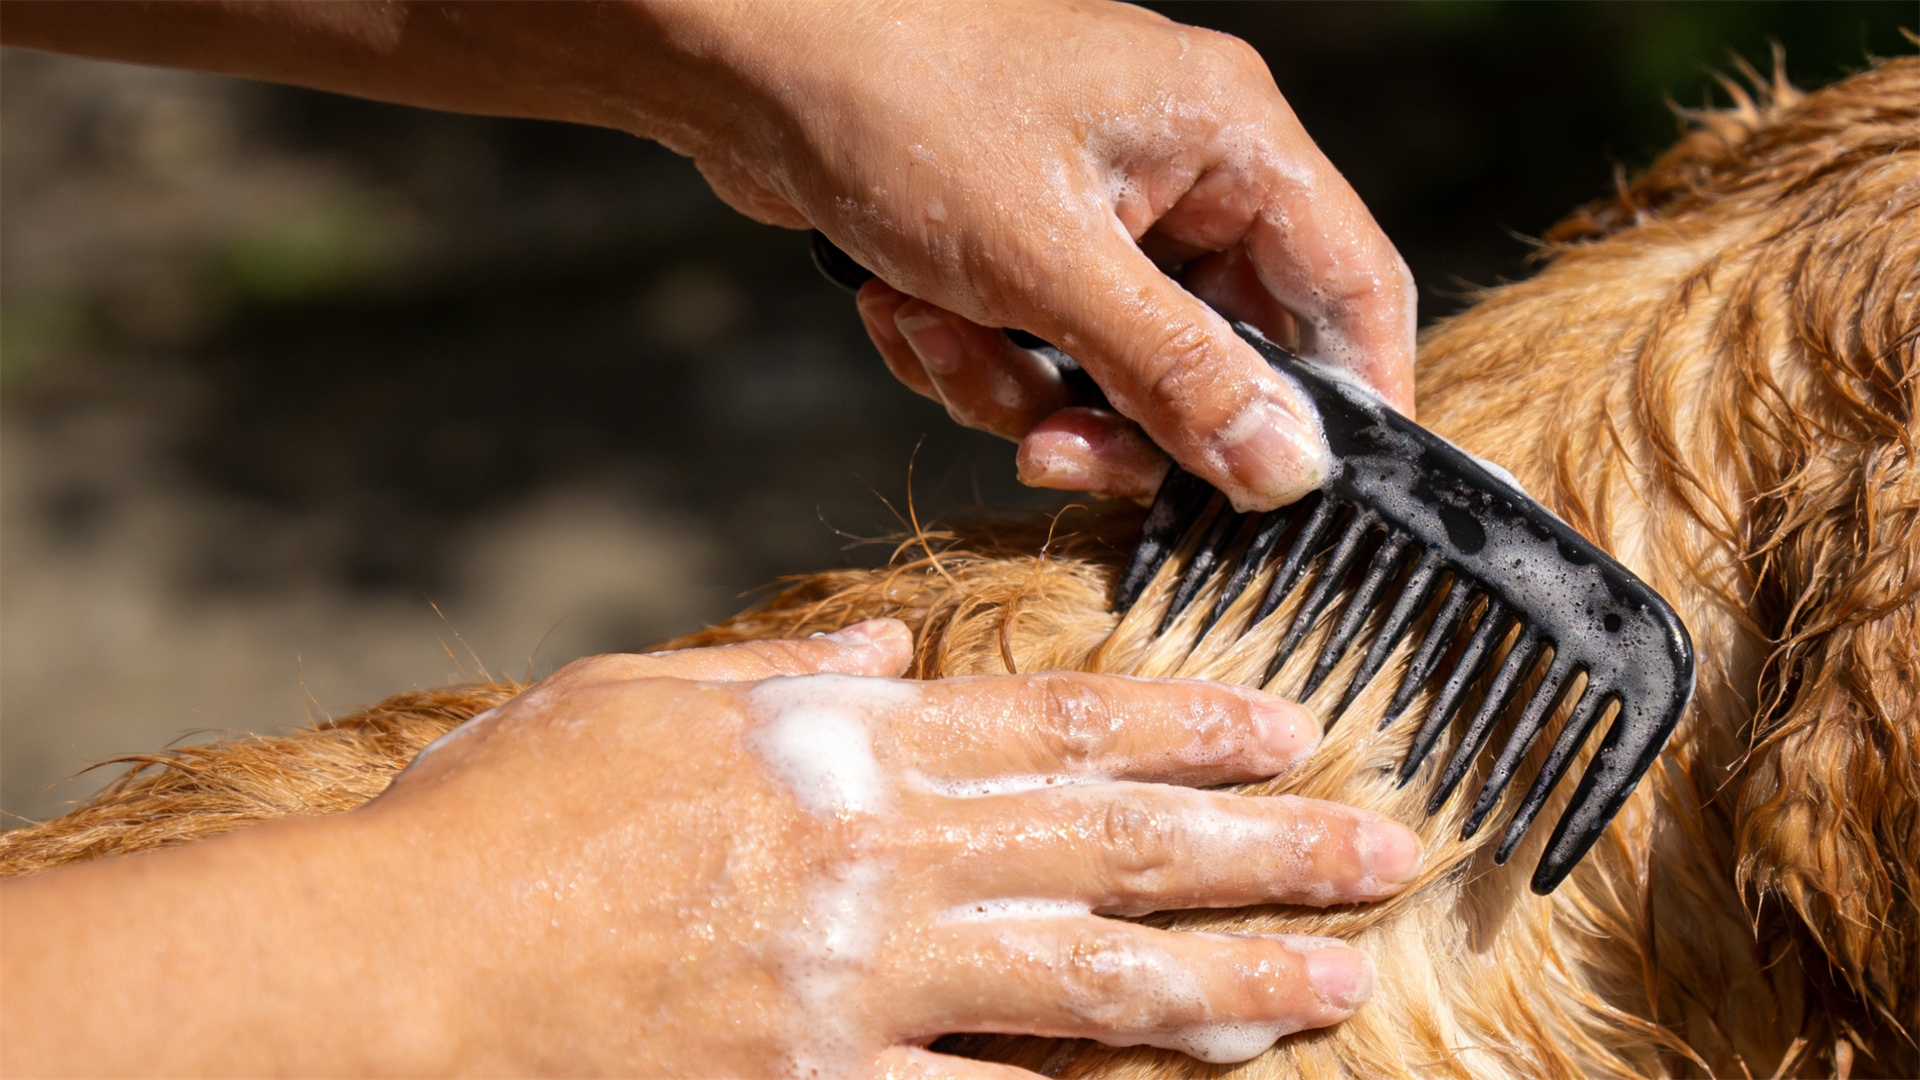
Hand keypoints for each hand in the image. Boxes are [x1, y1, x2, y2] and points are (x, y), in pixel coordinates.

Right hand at [367, 617, 1419, 1074]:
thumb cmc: (501, 821)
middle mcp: (878, 859)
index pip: (1056, 724)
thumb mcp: (638, 697)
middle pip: (1111, 848)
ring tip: (1338, 983)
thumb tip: (879, 644)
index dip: (1188, 724)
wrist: (393, 970)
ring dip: (1229, 984)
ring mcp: (859, 987)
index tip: (1291, 728)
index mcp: (840, 747)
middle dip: (1264, 850)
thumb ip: (779, 670)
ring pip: (1088, 982)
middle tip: (1384, 850)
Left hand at [678, 1, 1415, 509]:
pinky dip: (967, 356)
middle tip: (1052, 453)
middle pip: (1220, 355)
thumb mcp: (1047, 263)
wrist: (739, 61)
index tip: (1314, 504)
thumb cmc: (900, 109)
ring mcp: (1098, 208)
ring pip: (1114, 372)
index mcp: (1229, 138)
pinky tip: (898, 306)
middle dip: (1122, 417)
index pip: (1351, 290)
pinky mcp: (1021, 243)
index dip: (1349, 407)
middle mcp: (1179, 171)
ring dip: (1018, 388)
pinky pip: (1035, 353)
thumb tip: (1286, 469)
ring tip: (935, 332)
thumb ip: (1176, 375)